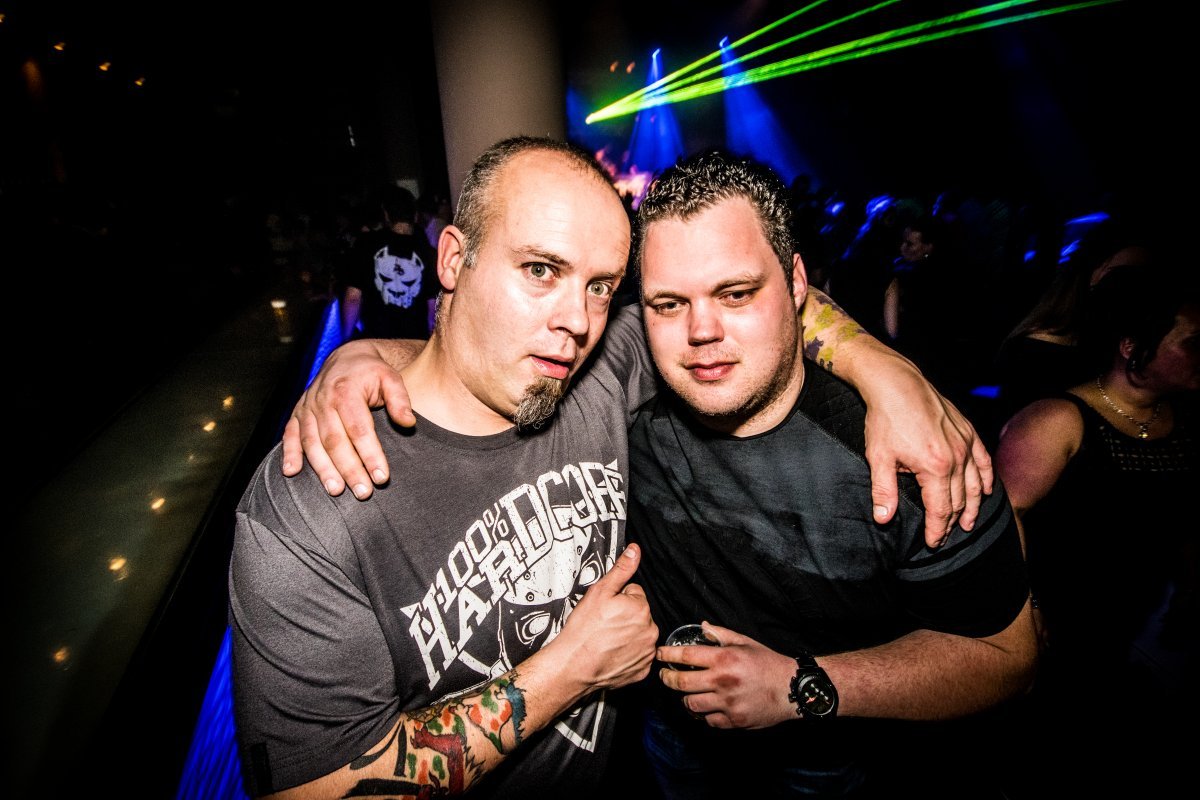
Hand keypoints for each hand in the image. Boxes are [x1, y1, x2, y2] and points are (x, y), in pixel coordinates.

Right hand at [280, 339, 416, 498]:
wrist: (346, 357)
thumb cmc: (371, 372)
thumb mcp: (391, 378)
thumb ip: (400, 400)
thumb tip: (408, 423)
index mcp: (346, 392)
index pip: (359, 430)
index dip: (370, 455)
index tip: (382, 477)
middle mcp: (323, 400)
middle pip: (335, 441)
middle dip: (349, 469)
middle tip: (363, 492)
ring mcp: (308, 408)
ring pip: (312, 443)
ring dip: (323, 469)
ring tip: (336, 490)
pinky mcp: (297, 413)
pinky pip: (290, 435)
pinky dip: (289, 453)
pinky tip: (291, 472)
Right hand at [548, 544, 658, 691]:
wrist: (574, 666)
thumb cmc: (583, 630)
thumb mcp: (599, 592)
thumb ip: (621, 570)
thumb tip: (635, 551)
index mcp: (641, 608)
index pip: (634, 594)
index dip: (618, 599)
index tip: (605, 610)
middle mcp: (650, 630)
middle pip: (639, 614)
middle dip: (625, 616)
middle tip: (604, 625)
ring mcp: (647, 652)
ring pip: (639, 634)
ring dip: (627, 635)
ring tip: (607, 640)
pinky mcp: (642, 670)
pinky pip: (638, 655)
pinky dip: (628, 654)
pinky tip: (612, 653)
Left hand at [656, 622, 794, 729]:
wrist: (791, 689)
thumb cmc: (767, 663)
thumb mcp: (745, 642)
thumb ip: (721, 634)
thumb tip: (702, 627)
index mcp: (725, 658)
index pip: (686, 655)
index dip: (668, 654)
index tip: (660, 654)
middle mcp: (723, 681)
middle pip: (681, 682)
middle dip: (667, 678)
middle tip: (664, 675)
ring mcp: (727, 703)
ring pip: (691, 704)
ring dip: (685, 698)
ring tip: (687, 692)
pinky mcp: (733, 720)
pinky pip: (708, 719)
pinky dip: (705, 713)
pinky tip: (707, 705)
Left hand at [860, 361, 992, 546]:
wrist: (896, 383)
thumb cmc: (885, 419)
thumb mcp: (878, 457)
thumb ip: (883, 491)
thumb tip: (884, 520)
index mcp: (935, 467)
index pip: (941, 510)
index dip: (937, 530)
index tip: (933, 543)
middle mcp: (956, 457)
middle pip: (959, 500)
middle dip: (953, 522)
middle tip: (946, 537)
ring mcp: (965, 443)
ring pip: (975, 484)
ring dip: (973, 506)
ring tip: (969, 523)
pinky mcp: (967, 430)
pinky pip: (983, 460)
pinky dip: (986, 478)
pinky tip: (986, 490)